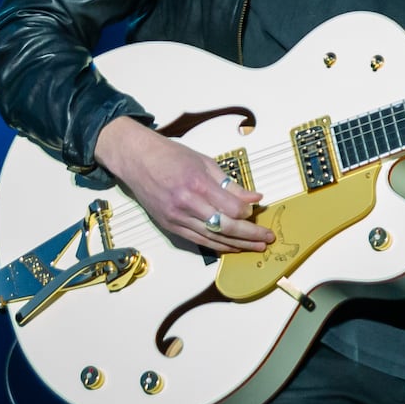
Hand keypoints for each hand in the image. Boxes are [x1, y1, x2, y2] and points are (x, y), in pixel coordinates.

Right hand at [94, 116, 274, 252]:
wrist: (137, 160)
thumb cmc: (171, 155)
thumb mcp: (204, 162)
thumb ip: (229, 184)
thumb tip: (253, 198)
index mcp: (197, 184)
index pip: (230, 208)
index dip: (247, 212)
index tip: (256, 210)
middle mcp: (186, 205)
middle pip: (225, 227)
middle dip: (250, 235)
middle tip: (268, 238)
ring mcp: (176, 218)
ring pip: (212, 239)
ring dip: (238, 245)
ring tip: (256, 247)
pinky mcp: (169, 226)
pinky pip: (198, 241)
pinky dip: (217, 246)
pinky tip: (232, 248)